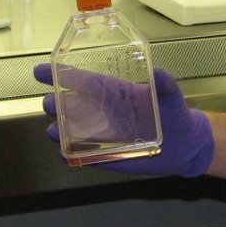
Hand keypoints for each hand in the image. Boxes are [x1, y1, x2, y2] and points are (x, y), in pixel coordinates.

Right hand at [33, 63, 214, 177]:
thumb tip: (160, 72)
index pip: (83, 81)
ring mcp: (105, 135)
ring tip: (54, 132)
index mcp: (114, 92)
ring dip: (61, 131)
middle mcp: (104, 112)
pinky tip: (64, 155)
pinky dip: (72, 155)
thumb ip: (165, 84)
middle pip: (73, 106)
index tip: (41, 71)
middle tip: (49, 104)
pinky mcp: (109, 155)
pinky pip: (85, 155)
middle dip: (57, 103)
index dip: (62, 75)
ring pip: (74, 131)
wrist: (185, 145)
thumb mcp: (172, 96)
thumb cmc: (175, 114)